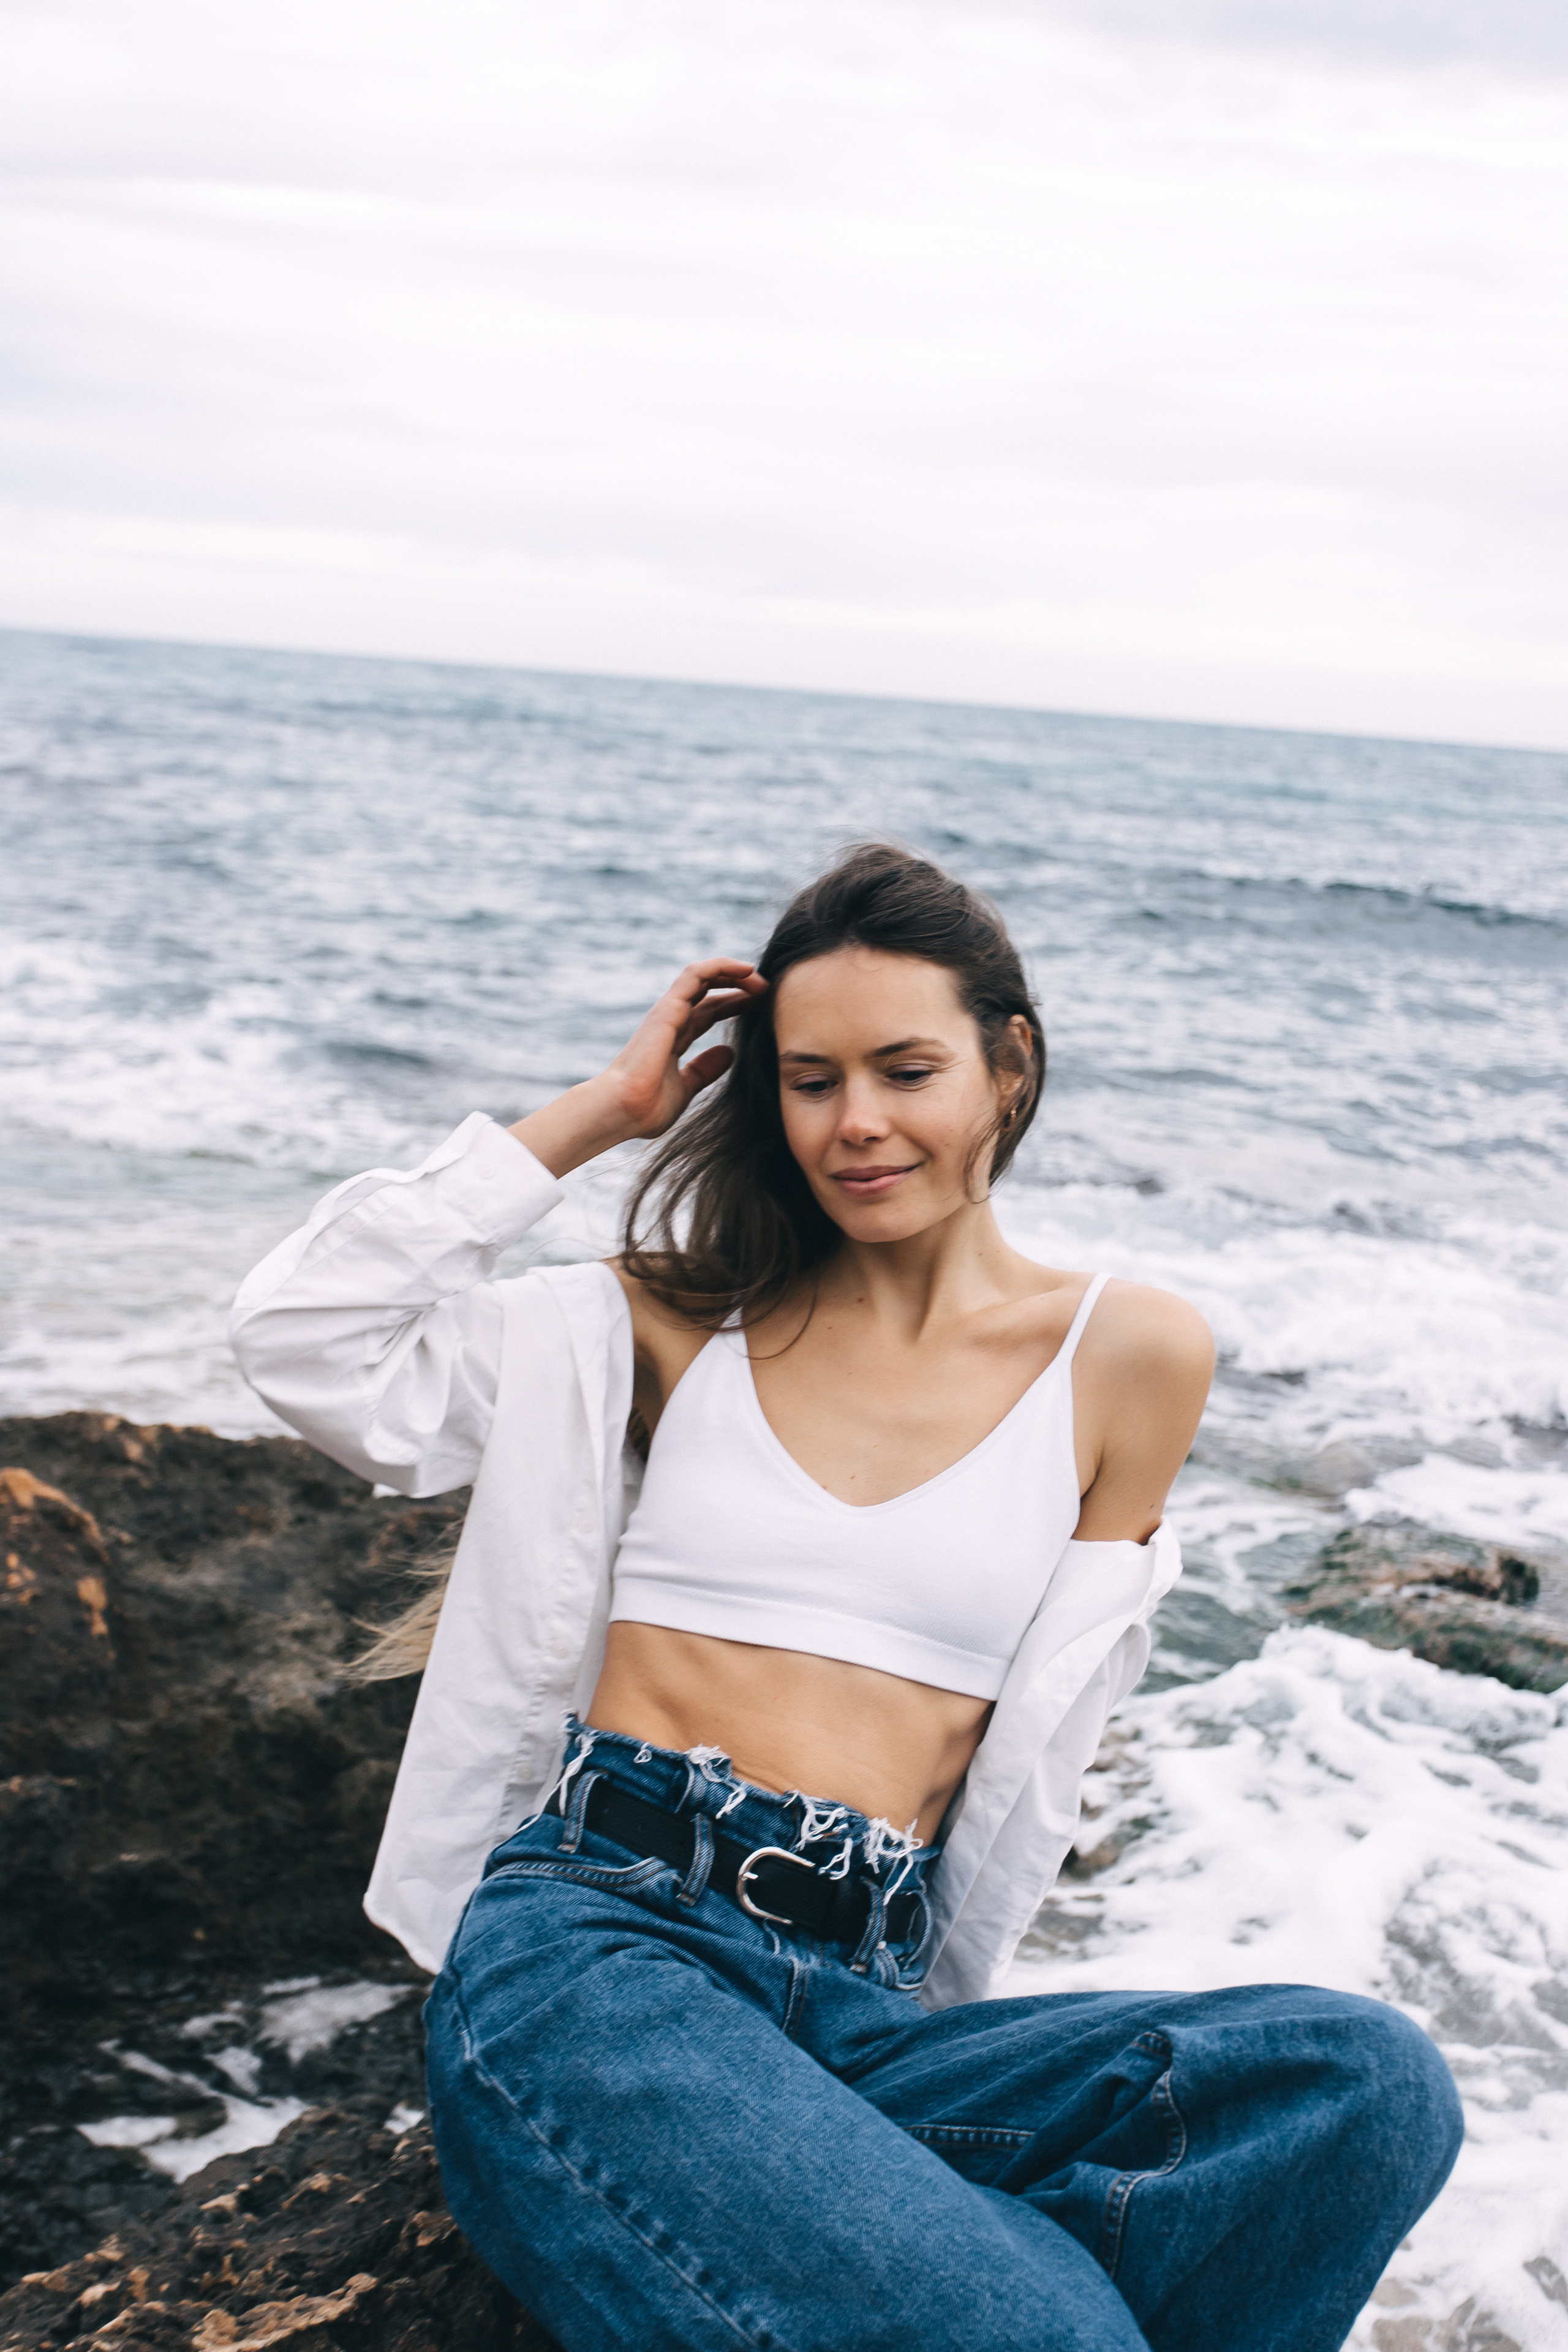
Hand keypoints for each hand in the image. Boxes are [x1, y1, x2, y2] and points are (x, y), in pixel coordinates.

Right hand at [510, 958, 767, 1176]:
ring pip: (703, 976)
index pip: (710, 1010)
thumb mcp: (686, 1087)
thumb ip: (705, 1070)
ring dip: (734, 973)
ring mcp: (669, 1012)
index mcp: (676, 1037)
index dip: (737, 1004)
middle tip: (769, 991)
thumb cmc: (647, 1108)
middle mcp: (672, 1020)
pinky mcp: (668, 1008)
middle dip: (740, 987)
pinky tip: (746, 970)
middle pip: (710, 992)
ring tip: (761, 979)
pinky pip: (695, 975)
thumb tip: (728, 1053)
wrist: (622, 1111)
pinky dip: (721, 966)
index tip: (764, 1006)